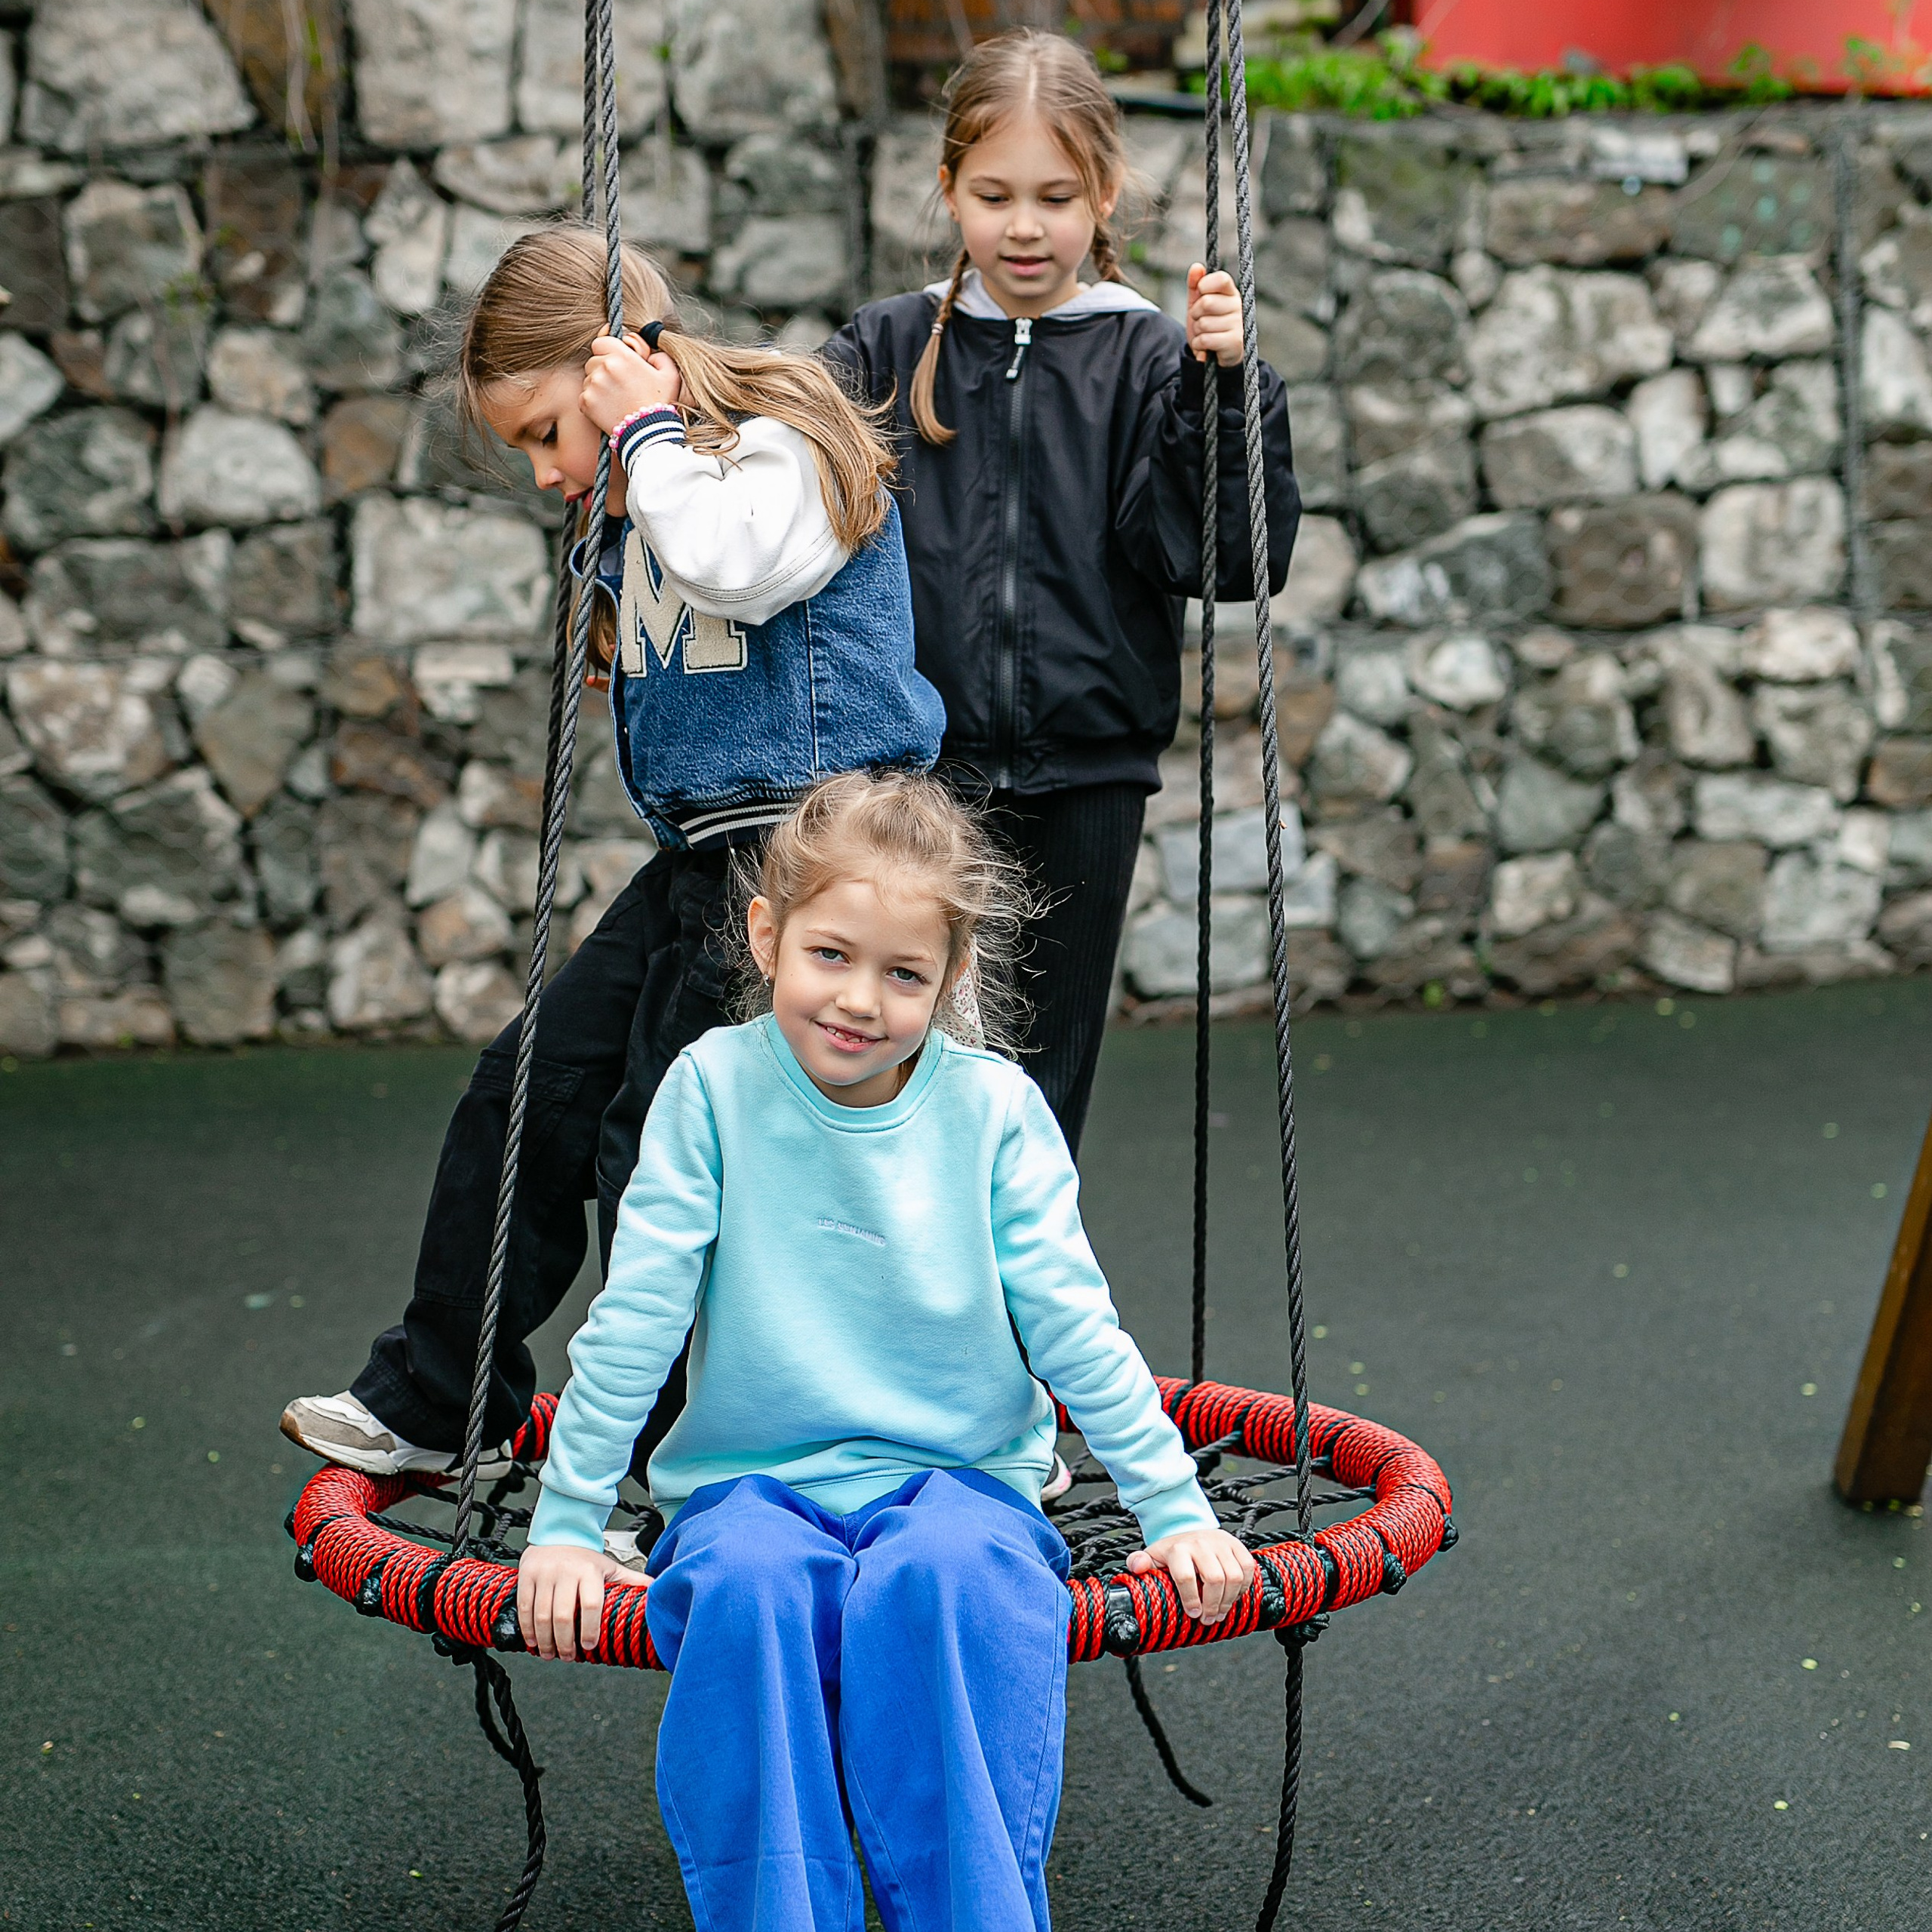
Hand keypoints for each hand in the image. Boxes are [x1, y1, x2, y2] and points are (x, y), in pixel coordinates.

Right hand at [517, 1542, 628, 1659]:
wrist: (560, 1532)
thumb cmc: (586, 1557)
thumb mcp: (610, 1566)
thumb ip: (631, 1580)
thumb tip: (655, 1591)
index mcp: (590, 1570)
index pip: (591, 1604)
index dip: (589, 1629)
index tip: (589, 1645)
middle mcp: (566, 1571)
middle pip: (562, 1615)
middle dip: (564, 1642)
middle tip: (568, 1656)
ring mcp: (544, 1573)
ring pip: (541, 1615)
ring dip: (545, 1640)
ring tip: (551, 1654)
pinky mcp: (527, 1575)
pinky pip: (524, 1607)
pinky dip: (528, 1629)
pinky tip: (533, 1641)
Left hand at [580, 332, 681, 435]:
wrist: (648, 434)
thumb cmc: (660, 404)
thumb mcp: (670, 375)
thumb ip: (659, 356)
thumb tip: (648, 354)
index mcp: (622, 356)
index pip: (600, 342)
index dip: (607, 351)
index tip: (615, 362)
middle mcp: (604, 367)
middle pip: (593, 360)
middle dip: (602, 369)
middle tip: (618, 384)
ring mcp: (593, 385)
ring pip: (588, 378)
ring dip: (598, 385)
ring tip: (615, 399)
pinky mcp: (586, 402)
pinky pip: (584, 395)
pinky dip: (593, 401)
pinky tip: (609, 408)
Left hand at [1127, 1527, 1255, 1622]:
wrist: (1190, 1530)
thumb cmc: (1172, 1552)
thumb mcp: (1153, 1556)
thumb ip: (1139, 1562)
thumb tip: (1136, 1567)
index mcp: (1178, 1548)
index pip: (1185, 1576)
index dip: (1190, 1599)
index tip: (1193, 1614)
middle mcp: (1201, 1543)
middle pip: (1215, 1579)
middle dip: (1213, 1604)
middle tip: (1208, 1619)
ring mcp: (1221, 1543)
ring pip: (1234, 1576)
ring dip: (1229, 1600)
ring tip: (1220, 1612)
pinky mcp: (1237, 1545)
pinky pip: (1247, 1568)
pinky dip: (1244, 1587)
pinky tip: (1233, 1596)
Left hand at [1186, 264, 1244, 367]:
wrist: (1217, 353)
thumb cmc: (1209, 323)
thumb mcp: (1198, 302)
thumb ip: (1195, 284)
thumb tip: (1196, 267)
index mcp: (1230, 292)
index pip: (1221, 279)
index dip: (1204, 286)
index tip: (1201, 294)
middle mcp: (1238, 306)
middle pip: (1206, 302)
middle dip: (1196, 313)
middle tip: (1201, 319)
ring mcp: (1238, 325)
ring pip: (1204, 323)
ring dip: (1197, 331)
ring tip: (1205, 333)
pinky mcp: (1234, 343)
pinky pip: (1205, 339)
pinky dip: (1198, 344)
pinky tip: (1205, 346)